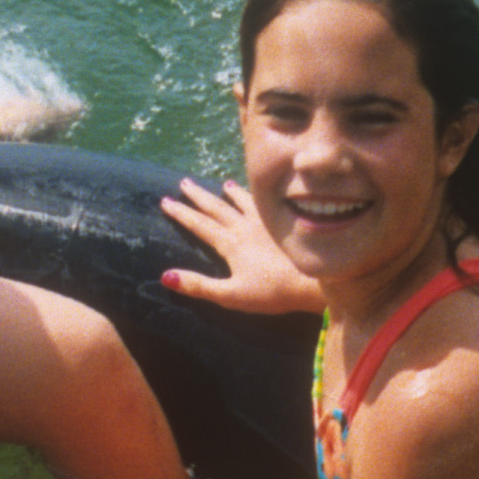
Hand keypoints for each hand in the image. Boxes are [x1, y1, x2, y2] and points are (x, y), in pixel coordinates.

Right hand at [158, 177, 321, 314]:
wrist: (313, 281)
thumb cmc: (271, 292)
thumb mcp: (230, 295)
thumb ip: (199, 286)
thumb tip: (165, 276)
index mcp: (230, 244)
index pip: (199, 225)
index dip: (181, 213)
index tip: (166, 201)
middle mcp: (244, 227)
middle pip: (217, 207)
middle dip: (197, 196)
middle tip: (183, 184)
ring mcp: (265, 223)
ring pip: (241, 201)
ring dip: (228, 193)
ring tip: (221, 183)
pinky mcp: (282, 224)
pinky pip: (263, 204)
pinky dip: (254, 196)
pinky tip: (256, 194)